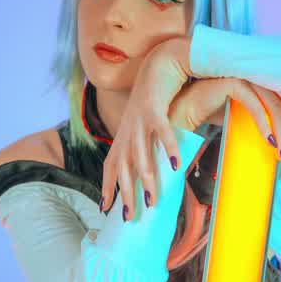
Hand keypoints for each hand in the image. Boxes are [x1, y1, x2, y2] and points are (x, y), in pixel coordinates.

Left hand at [100, 38, 191, 220]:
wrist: (158, 64)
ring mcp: (138, 120)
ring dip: (145, 177)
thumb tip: (157, 171)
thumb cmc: (155, 100)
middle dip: (125, 192)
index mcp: (124, 135)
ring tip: (152, 199)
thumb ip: (148, 146)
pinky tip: (175, 166)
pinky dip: (168, 149)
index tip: (106, 209)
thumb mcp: (146, 126)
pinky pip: (160, 132)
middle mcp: (127, 130)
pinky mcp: (154, 108)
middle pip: (122, 166)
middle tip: (130, 217)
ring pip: (139, 153)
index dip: (107, 187)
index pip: (110, 165)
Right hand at [169, 77, 280, 160]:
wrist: (180, 111)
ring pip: (276, 102)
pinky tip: (268, 140)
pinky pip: (256, 104)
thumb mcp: (241, 118)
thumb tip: (280, 141)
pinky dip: (265, 124)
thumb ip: (260, 122)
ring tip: (280, 151)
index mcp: (260, 78)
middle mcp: (256, 74)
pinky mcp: (232, 82)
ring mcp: (244, 75)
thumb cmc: (207, 113)